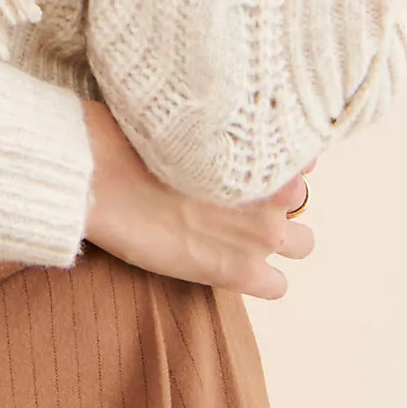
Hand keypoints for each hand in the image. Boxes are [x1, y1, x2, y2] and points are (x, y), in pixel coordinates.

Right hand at [81, 99, 314, 300]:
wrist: (104, 180)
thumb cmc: (134, 140)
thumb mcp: (187, 121)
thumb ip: (221, 130)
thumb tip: (222, 128)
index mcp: (261, 150)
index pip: (301, 159)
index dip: (273, 166)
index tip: (250, 168)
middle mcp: (271, 190)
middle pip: (301, 200)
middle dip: (277, 202)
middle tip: (239, 201)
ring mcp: (260, 234)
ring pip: (303, 244)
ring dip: (278, 241)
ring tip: (240, 235)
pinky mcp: (240, 272)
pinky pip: (278, 286)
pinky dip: (260, 279)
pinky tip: (229, 265)